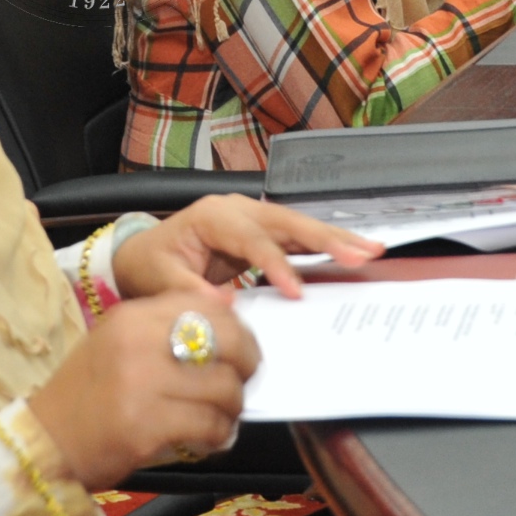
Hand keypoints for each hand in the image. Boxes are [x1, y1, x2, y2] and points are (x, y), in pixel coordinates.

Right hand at [29, 290, 258, 488]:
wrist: (44, 442)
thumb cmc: (86, 394)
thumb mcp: (118, 342)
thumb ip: (167, 324)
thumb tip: (230, 306)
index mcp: (132, 316)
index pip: (207, 306)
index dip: (237, 328)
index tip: (239, 349)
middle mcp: (138, 342)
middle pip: (226, 339)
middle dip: (247, 362)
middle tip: (243, 381)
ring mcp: (142, 383)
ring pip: (223, 387)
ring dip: (233, 406)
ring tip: (224, 417)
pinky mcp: (146, 425)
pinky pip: (208, 424)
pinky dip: (219, 434)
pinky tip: (211, 438)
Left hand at [113, 195, 383, 299]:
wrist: (142, 254)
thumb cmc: (149, 264)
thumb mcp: (158, 280)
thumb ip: (188, 292)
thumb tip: (223, 306)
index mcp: (212, 217)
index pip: (253, 241)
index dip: (276, 266)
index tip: (296, 292)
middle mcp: (238, 210)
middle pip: (288, 222)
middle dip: (326, 238)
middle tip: (360, 254)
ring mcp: (253, 218)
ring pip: (300, 226)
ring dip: (336, 239)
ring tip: (372, 250)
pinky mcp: (262, 232)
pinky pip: (298, 238)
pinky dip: (326, 245)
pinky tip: (353, 252)